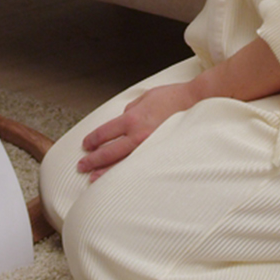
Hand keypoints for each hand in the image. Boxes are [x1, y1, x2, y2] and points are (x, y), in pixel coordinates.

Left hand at [76, 81, 199, 178]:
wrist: (197, 105)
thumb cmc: (173, 98)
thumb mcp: (145, 97)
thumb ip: (130, 110)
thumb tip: (122, 120)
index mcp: (132, 119)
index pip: (105, 133)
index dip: (92, 140)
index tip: (85, 145)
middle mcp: (138, 137)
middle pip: (108, 153)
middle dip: (92, 160)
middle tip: (81, 166)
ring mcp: (149, 149)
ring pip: (122, 166)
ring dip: (105, 173)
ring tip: (93, 180)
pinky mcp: (160, 156)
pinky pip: (139, 169)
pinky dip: (127, 176)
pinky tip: (120, 182)